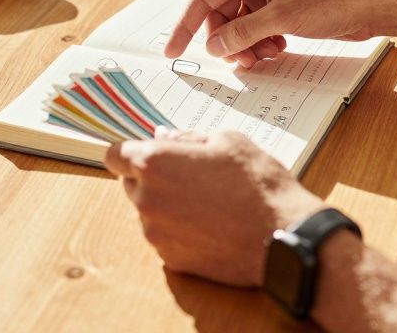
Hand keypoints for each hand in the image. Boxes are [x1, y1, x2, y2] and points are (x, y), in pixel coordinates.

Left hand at [104, 130, 324, 286]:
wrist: (282, 235)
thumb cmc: (257, 182)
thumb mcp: (226, 140)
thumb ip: (185, 138)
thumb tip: (161, 137)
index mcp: (153, 163)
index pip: (113, 156)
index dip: (129, 153)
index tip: (144, 154)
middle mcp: (147, 199)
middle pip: (131, 184)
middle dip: (152, 178)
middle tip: (190, 175)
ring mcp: (156, 233)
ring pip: (149, 212)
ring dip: (167, 205)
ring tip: (207, 202)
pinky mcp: (171, 259)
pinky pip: (165, 237)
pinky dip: (180, 230)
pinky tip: (210, 225)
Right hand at [165, 0, 379, 67]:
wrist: (368, 3)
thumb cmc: (330, 0)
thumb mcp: (280, 19)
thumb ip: (242, 33)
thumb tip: (213, 46)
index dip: (186, 26)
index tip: (172, 51)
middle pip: (219, 14)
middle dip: (226, 41)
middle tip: (240, 62)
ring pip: (237, 24)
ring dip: (245, 44)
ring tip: (264, 55)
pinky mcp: (278, 5)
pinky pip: (254, 27)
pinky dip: (259, 42)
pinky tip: (276, 48)